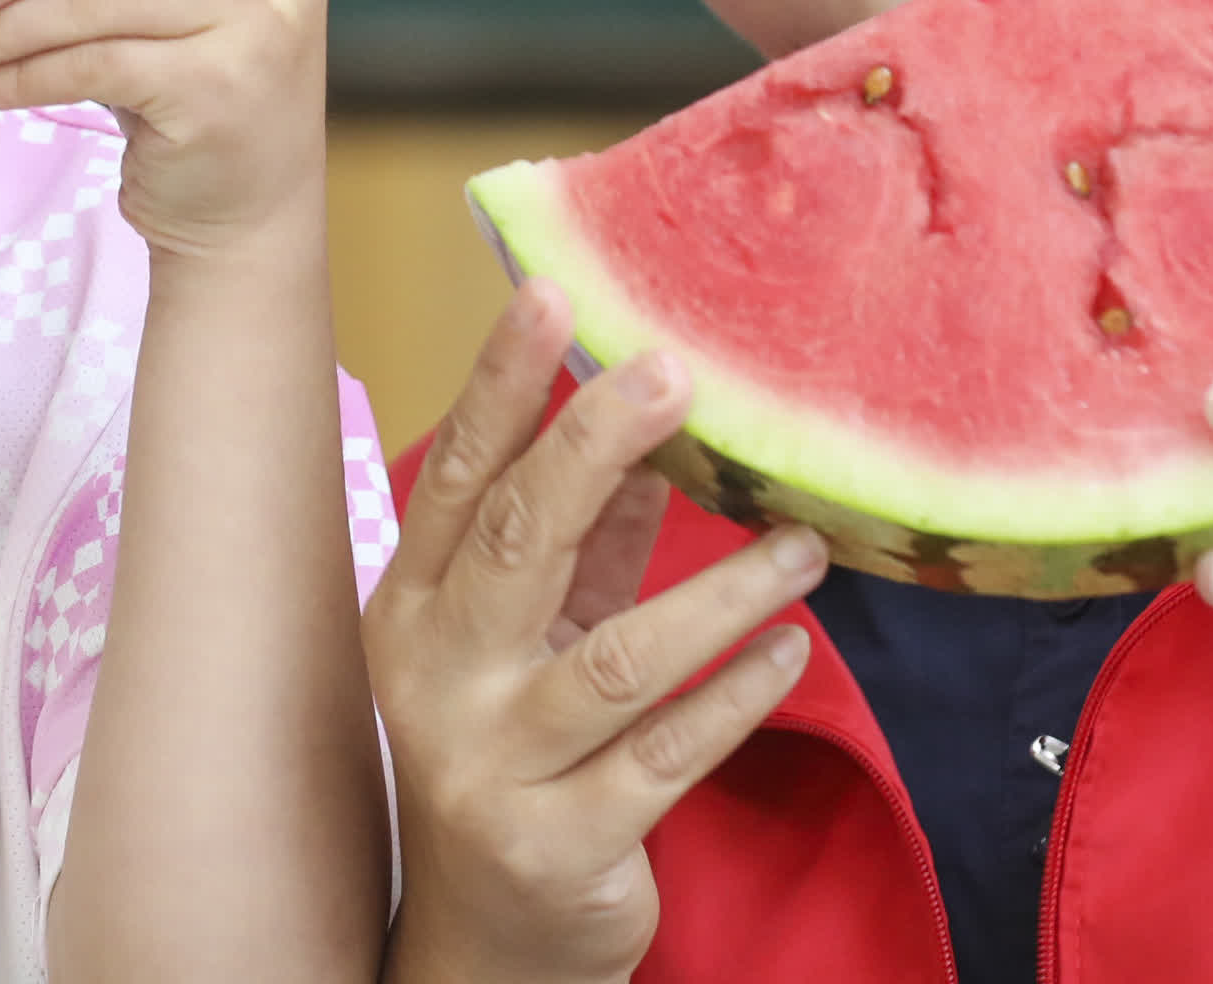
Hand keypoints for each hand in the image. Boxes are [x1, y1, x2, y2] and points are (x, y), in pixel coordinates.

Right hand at [366, 283, 823, 983]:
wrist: (484, 947)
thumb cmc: (511, 758)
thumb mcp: (531, 639)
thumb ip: (587, 544)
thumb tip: (658, 432)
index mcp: (411, 609)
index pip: (458, 476)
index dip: (501, 383)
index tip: (554, 295)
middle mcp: (436, 679)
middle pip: (516, 537)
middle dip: (593, 441)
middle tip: (676, 369)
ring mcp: (491, 767)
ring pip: (618, 655)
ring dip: (722, 591)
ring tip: (801, 547)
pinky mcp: (560, 845)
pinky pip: (665, 755)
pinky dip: (734, 695)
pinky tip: (790, 648)